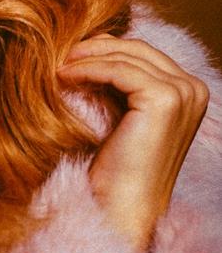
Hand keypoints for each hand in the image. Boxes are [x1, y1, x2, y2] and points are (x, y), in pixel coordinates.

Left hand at [57, 34, 208, 252]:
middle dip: (95, 48)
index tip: (71, 54)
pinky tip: (64, 76)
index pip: (143, 53)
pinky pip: (117, 70)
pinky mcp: (164, 100)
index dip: (105, 48)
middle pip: (137, 49)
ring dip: (86, 58)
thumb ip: (120, 81)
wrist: (123, 207)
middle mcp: (194, 89)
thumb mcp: (123, 112)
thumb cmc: (118, 167)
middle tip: (61, 53)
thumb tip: (92, 45)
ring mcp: (183, 94)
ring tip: (58, 67)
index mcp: (189, 91)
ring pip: (125, 57)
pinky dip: (87, 69)